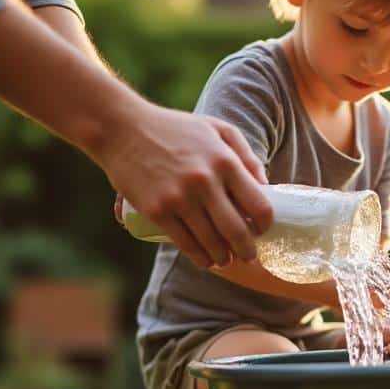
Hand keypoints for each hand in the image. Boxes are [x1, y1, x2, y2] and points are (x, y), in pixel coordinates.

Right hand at [97, 104, 271, 268]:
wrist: (122, 128)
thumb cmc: (174, 128)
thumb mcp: (217, 129)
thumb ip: (245, 155)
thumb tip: (267, 186)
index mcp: (225, 160)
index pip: (259, 204)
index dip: (265, 224)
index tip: (262, 230)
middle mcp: (205, 181)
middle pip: (237, 230)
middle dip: (248, 250)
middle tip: (250, 256)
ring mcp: (180, 198)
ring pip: (212, 242)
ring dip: (224, 257)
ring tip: (227, 259)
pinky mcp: (157, 211)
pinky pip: (185, 243)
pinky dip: (200, 258)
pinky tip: (206, 261)